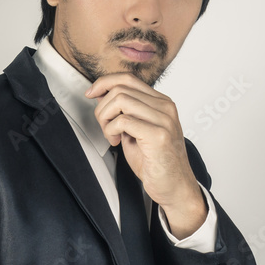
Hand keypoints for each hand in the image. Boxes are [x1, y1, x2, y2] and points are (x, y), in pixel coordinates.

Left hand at [85, 73, 206, 237]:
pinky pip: (123, 120)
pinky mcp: (158, 135)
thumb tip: (100, 93)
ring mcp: (164, 120)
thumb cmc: (155, 161)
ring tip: (111, 135)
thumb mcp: (134, 130)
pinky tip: (116, 142)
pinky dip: (111, 130)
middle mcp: (165, 106)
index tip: (90, 94)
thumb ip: (122, 111)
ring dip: (106, 119)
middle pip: (120, 88)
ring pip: (120, 100)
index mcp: (161, 102)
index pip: (128, 78)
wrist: (174, 186)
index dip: (104, 82)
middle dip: (102, 107)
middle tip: (104, 127)